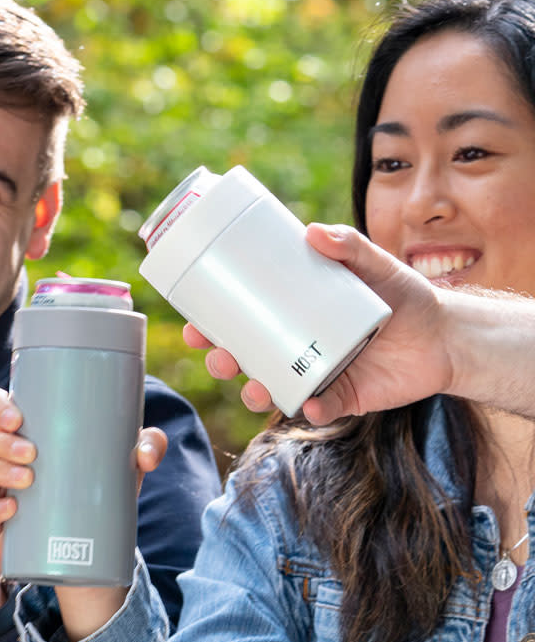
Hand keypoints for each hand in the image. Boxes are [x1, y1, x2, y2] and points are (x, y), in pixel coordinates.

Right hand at [0, 388, 167, 641]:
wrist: (97, 542)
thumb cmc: (104, 483)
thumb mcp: (127, 461)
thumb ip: (147, 445)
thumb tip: (146, 453)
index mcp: (24, 430)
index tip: (17, 417)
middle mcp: (4, 456)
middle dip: (0, 443)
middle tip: (32, 453)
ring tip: (28, 479)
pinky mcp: (1, 523)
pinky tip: (11, 510)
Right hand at [186, 223, 451, 423]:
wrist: (448, 336)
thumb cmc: (405, 296)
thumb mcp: (375, 264)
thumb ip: (349, 245)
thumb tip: (314, 232)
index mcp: (293, 316)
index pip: (241, 322)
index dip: (212, 326)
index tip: (194, 324)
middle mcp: (297, 347)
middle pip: (245, 358)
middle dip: (223, 362)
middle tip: (219, 356)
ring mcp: (317, 374)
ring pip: (271, 387)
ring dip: (254, 390)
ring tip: (255, 385)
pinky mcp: (343, 398)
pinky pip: (317, 408)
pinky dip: (310, 409)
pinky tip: (309, 403)